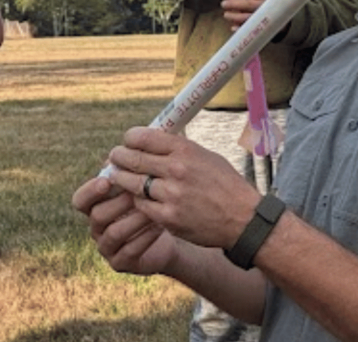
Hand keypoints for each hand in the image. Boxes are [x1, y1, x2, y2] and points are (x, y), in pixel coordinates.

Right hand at [71, 176, 178, 275]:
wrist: (167, 233)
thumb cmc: (149, 202)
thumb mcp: (138, 186)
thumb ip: (126, 173)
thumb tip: (120, 155)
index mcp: (94, 207)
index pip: (80, 200)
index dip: (90, 190)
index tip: (107, 180)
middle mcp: (96, 228)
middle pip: (97, 215)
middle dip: (118, 203)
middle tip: (137, 192)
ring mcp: (106, 248)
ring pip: (114, 233)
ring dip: (133, 219)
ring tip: (152, 208)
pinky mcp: (120, 264)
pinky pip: (130, 251)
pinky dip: (145, 237)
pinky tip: (159, 226)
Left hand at [106, 127, 259, 249]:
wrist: (244, 219)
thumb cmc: (226, 185)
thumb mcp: (206, 156)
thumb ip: (178, 149)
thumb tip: (151, 140)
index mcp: (186, 150)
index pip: (144, 137)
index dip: (130, 138)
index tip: (127, 141)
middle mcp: (177, 170)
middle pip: (133, 159)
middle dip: (118, 157)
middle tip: (114, 157)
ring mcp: (171, 195)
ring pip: (132, 183)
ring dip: (122, 179)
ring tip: (118, 176)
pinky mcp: (168, 217)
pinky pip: (141, 205)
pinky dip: (137, 201)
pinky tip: (138, 197)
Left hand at [221, 0, 270, 28]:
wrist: (284, 21)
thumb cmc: (268, 6)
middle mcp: (267, 6)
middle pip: (249, 4)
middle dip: (234, 4)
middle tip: (223, 4)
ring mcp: (265, 19)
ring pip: (249, 17)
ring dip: (235, 16)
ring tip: (226, 15)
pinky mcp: (265, 29)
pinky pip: (250, 30)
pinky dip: (241, 29)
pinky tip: (233, 27)